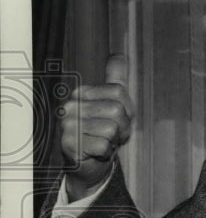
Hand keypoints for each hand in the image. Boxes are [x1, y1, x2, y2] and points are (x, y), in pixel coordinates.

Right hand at [60, 54, 135, 200]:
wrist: (90, 163)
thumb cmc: (103, 132)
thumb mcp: (114, 103)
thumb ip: (116, 78)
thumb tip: (119, 54)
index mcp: (82, 93)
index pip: (118, 92)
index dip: (126, 109)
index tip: (116, 119)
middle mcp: (70, 106)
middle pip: (116, 110)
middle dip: (122, 126)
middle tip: (111, 134)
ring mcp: (67, 125)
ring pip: (111, 128)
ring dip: (114, 140)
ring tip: (103, 142)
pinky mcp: (68, 144)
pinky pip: (104, 145)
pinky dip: (106, 151)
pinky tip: (96, 152)